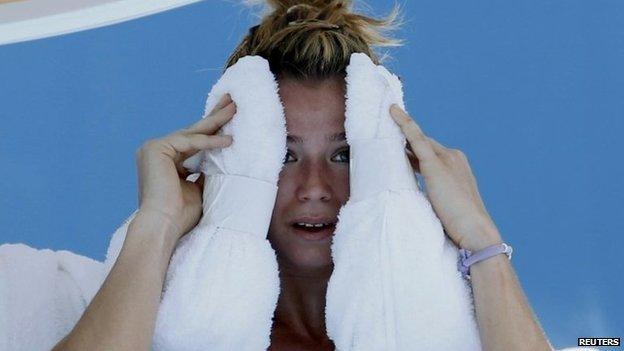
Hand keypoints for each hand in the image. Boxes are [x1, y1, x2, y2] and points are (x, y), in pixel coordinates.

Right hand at [135, 94, 235, 241]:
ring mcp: (154, 148)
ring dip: (216, 121)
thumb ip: (207, 171)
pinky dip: (209, 142)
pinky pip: (189, 142)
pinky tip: (228, 141)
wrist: (164, 226)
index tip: (229, 118)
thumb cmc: (181, 214)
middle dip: (215, 116)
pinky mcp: (156, 149)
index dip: (212, 130)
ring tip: (234, 109)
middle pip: (193, 131)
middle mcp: (157, 151)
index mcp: (166, 160)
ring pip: (192, 133)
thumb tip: (224, 161)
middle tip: (232, 101)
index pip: (193, 141)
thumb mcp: (200, 187)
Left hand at [389, 104, 502, 250]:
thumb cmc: (459, 225)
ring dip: (401, 130)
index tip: (397, 145)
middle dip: (404, 140)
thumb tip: (410, 191)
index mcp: (457, 165)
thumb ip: (431, 192)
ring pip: (418, 139)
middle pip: (423, 144)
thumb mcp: (443, 203)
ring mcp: (446, 158)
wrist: (475, 231)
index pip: (429, 152)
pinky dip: (404, 124)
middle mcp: (453, 157)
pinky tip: (393, 113)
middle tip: (383, 131)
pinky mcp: (436, 164)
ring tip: (385, 117)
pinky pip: (416, 139)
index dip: (411, 149)